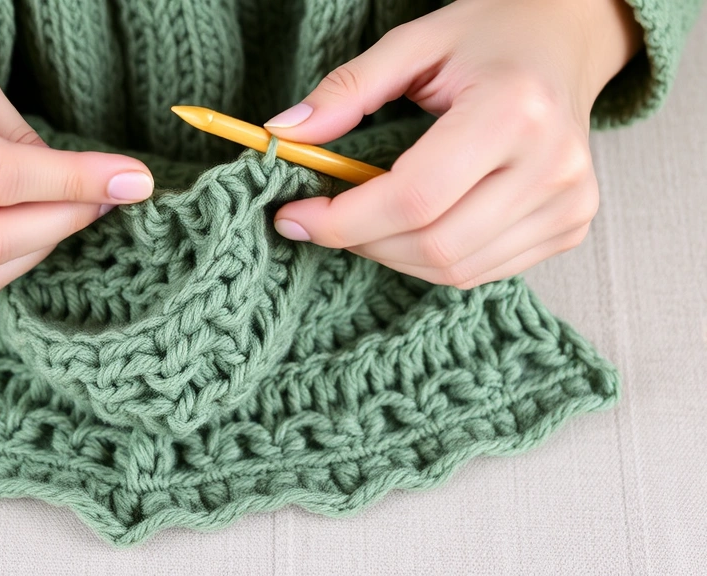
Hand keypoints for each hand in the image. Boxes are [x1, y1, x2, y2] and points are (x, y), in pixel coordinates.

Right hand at [0, 0, 153, 298]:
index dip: (77, 183)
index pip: (1, 179)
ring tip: (72, 204)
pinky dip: (10, 256)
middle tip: (110, 194)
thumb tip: (91, 191)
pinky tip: (32, 219)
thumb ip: (21, 140)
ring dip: (42, 245)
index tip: (134, 179)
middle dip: (65, 222)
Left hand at [266, 0, 642, 287]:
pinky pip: (481, 271)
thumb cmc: (487, 37)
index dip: (343, 219)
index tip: (293, 217)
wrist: (565, 42)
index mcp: (513, 110)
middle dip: (361, 241)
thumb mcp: (413, 44)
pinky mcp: (570, 227)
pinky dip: (431, 260)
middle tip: (323, 220)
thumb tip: (284, 134)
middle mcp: (552, 165)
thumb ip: (346, 89)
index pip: (414, 197)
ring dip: (391, 256)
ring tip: (364, 221)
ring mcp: (569, 203)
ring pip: (455, 270)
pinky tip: (412, 227)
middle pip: (433, 244)